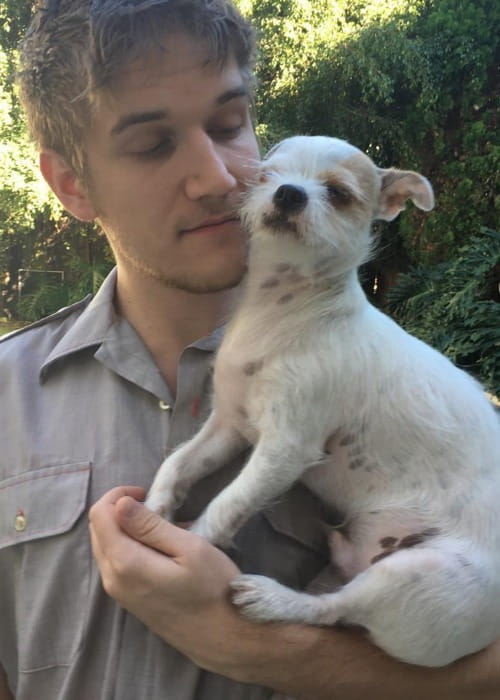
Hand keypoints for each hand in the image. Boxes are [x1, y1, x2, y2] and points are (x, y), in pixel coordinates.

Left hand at [88, 487, 266, 676]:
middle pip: (99, 529)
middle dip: (121, 510)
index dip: (119, 495)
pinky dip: (132, 545)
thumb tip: (120, 504)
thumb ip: (150, 526)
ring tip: (164, 525)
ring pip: (107, 545)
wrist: (225, 638)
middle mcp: (112, 579)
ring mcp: (119, 593)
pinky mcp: (129, 600)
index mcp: (124, 563)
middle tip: (157, 507)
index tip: (148, 493)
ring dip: (128, 527)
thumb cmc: (213, 588)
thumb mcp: (189, 548)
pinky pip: (117, 562)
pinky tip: (162, 547)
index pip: (99, 514)